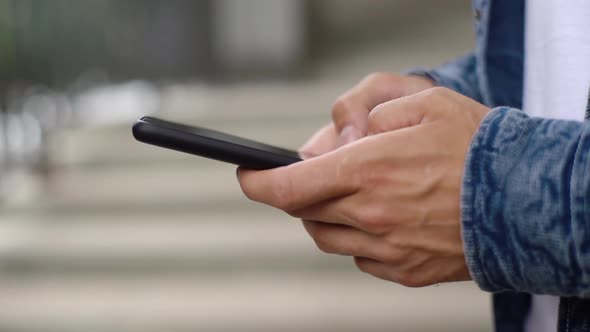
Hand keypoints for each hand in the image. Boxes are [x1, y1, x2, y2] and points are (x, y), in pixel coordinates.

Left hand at [238, 87, 489, 286]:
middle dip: (302, 191)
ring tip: (356, 193)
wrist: (526, 199)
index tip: (249, 174)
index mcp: (368, 170)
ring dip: (326, 214)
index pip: (289, 186)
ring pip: (327, 236)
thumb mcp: (422, 102)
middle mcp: (370, 214)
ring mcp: (386, 248)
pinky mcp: (404, 270)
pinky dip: (356, 237)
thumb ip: (365, 114)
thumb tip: (330, 143)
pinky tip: (381, 218)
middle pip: (305, 211)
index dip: (259, 182)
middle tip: (323, 173)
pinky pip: (359, 257)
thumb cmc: (477, 146)